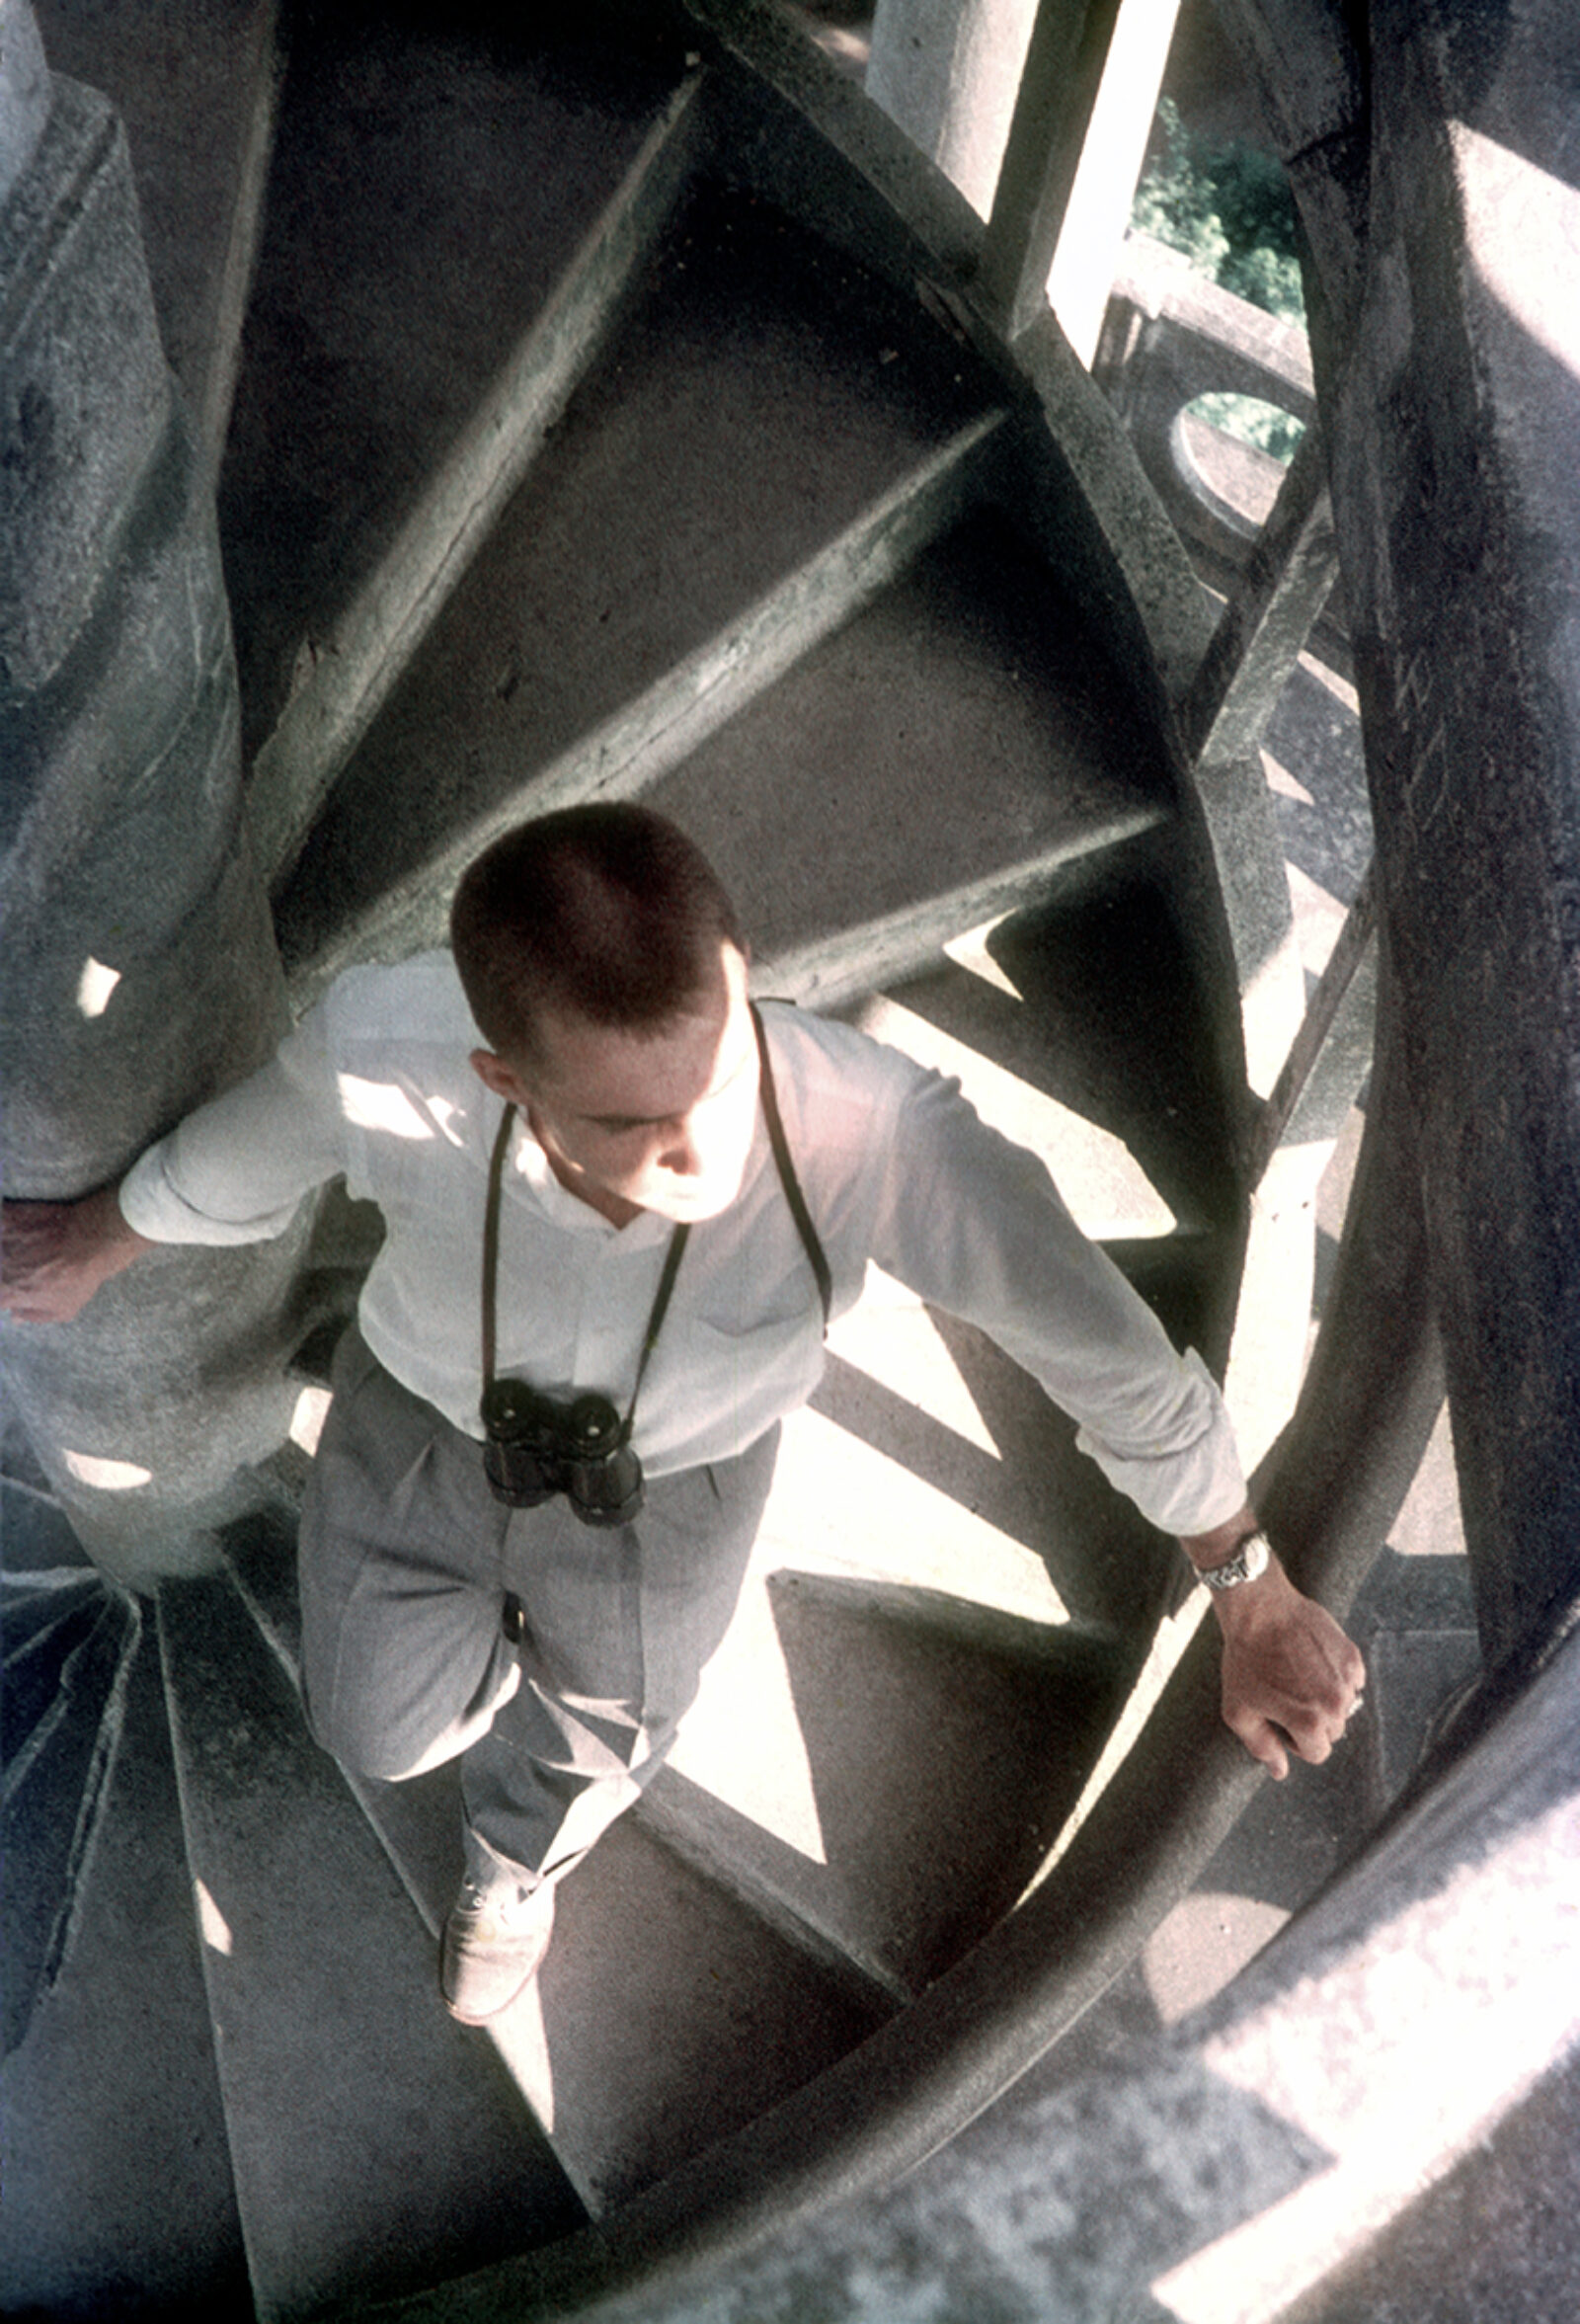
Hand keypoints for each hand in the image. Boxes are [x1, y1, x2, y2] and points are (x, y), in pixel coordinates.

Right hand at [0, 1183, 153, 1323]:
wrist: (92, 1239)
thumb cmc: (80, 1277)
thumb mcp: (63, 1309)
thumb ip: (34, 1316)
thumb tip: (14, 1316)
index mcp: (7, 1292)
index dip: (2, 1295)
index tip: (7, 1291)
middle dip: (2, 1269)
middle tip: (20, 1264)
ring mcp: (1, 1241)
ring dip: (2, 1247)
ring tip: (15, 1250)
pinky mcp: (8, 1218)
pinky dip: (3, 1220)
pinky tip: (11, 1223)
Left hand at [1183, 1511, 1365, 1779]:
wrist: (1260, 1609)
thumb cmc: (1245, 1660)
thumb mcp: (1239, 1711)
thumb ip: (1261, 1747)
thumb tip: (1280, 1772)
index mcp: (1309, 1724)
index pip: (1316, 1753)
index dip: (1295, 1741)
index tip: (1280, 1720)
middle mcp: (1335, 1705)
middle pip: (1332, 1732)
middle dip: (1311, 1722)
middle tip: (1287, 1698)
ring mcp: (1346, 1680)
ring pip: (1344, 1707)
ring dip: (1326, 1700)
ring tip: (1298, 1678)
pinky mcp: (1352, 1656)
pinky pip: (1352, 1682)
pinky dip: (1336, 1679)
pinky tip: (1312, 1663)